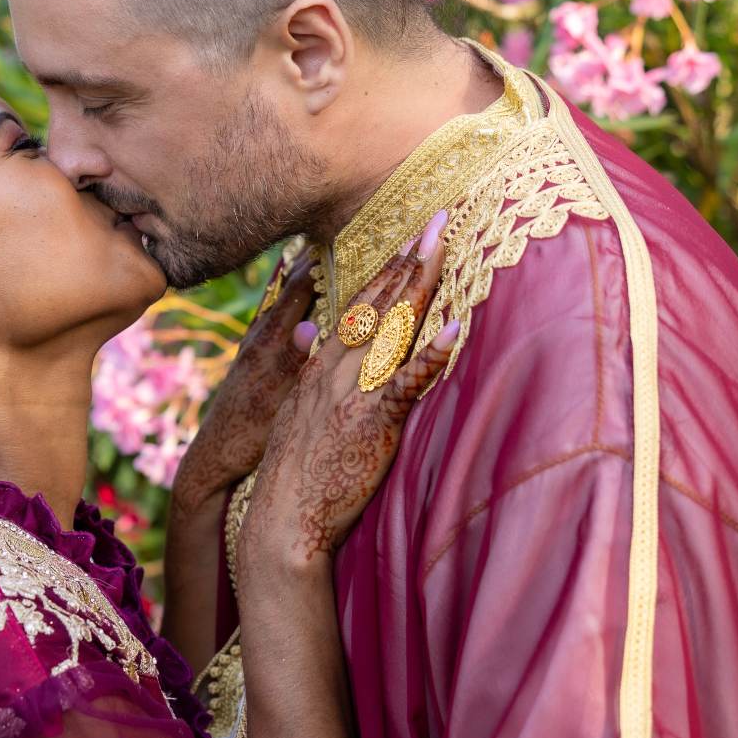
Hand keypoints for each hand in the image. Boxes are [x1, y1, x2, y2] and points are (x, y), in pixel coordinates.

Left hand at [171, 248, 316, 513]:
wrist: (212, 458)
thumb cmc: (249, 437)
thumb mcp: (278, 406)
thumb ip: (294, 365)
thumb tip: (313, 328)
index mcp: (271, 343)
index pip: (304, 290)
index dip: (329, 263)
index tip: (354, 239)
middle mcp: (260, 336)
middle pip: (291, 286)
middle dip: (315, 259)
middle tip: (339, 228)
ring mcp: (252, 345)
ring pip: (280, 299)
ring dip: (299, 276)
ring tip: (316, 247)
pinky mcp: (248, 357)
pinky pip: (272, 315)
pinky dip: (285, 298)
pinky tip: (289, 293)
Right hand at [236, 214, 455, 577]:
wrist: (281, 518)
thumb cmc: (295, 476)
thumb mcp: (299, 415)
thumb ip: (313, 378)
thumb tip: (314, 342)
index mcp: (321, 366)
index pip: (357, 306)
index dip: (385, 271)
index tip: (407, 239)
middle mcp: (336, 368)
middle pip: (377, 302)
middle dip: (408, 258)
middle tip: (436, 219)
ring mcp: (353, 390)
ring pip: (391, 326)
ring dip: (420, 284)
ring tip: (444, 246)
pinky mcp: (371, 420)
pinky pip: (407, 381)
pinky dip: (432, 353)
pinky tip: (455, 328)